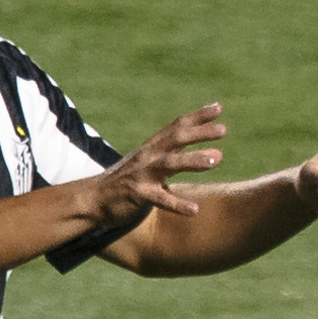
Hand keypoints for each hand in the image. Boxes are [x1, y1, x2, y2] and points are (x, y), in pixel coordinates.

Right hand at [96, 105, 227, 220]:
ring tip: (217, 159)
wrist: (94, 198)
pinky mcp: (138, 194)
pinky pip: (160, 199)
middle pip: (176, 139)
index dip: (197, 116)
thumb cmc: (129, 180)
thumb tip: (208, 150)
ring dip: (193, 160)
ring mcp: (143, 174)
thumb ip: (174, 154)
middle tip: (223, 130)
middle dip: (200, 133)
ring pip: (170, 164)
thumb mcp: (151, 161)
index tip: (219, 107)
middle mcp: (149, 156)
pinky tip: (194, 210)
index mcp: (153, 147)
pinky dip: (178, 204)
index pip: (177, 126)